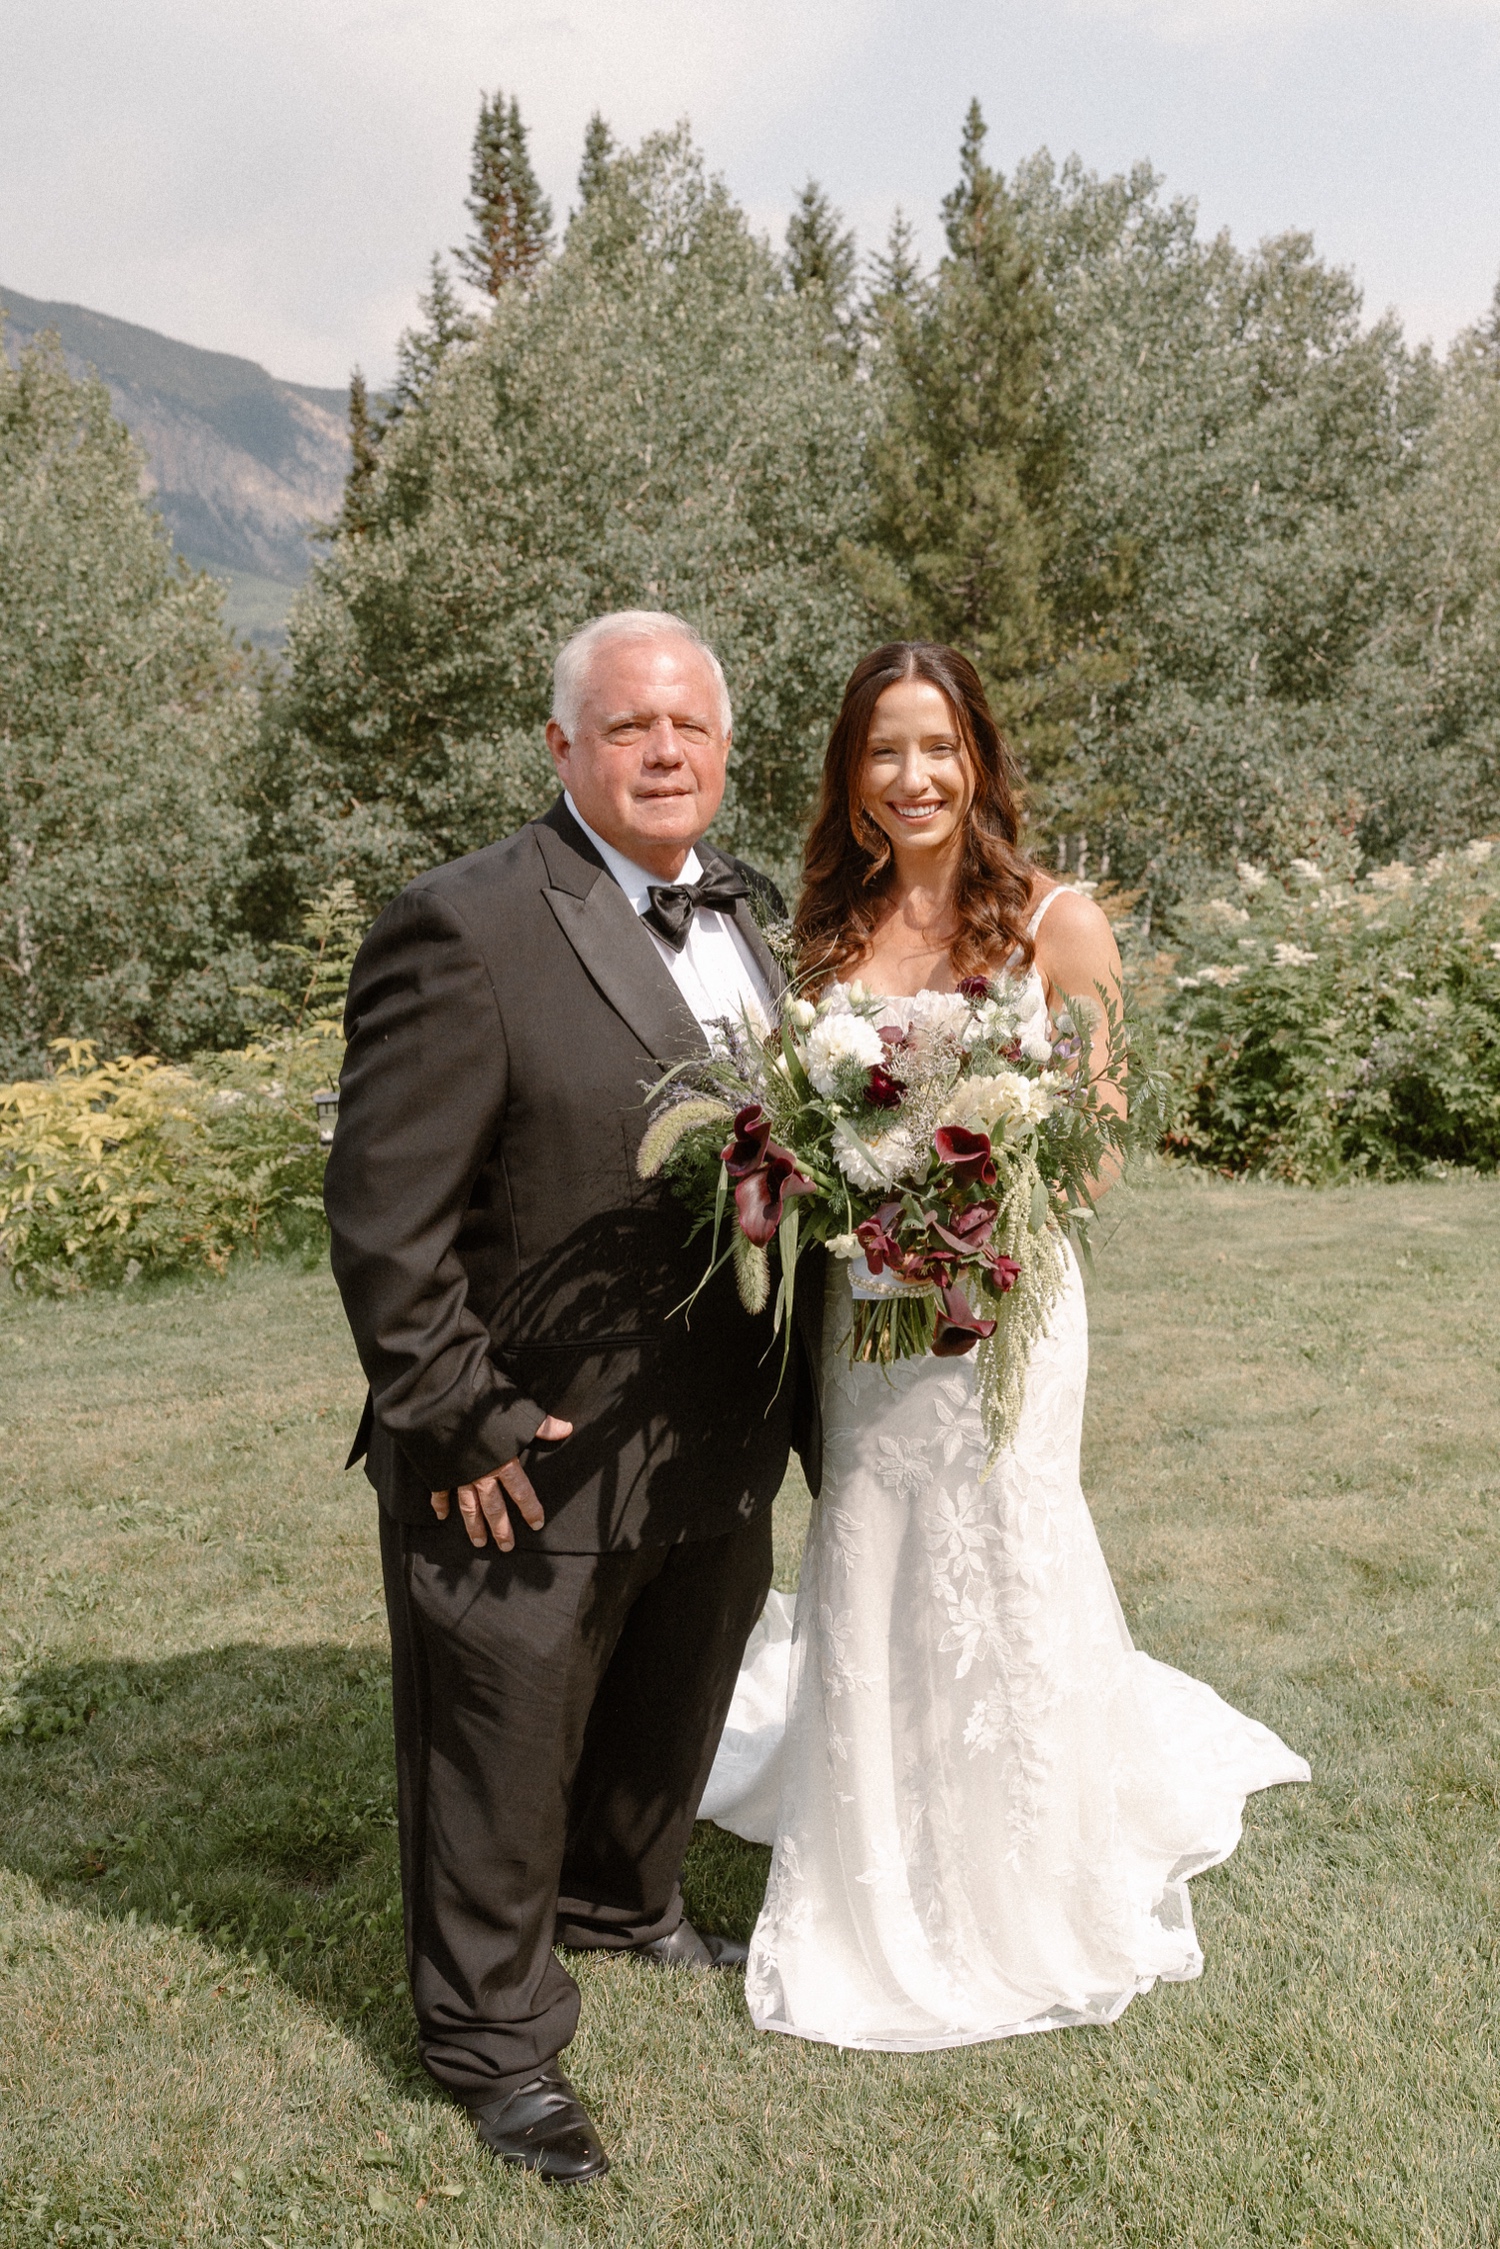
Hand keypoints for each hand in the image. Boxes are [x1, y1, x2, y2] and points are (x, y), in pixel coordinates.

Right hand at [430, 1417, 572, 1549]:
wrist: (440, 1403)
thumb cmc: (481, 1404)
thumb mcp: (517, 1412)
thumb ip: (541, 1425)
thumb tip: (567, 1429)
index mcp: (503, 1462)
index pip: (521, 1491)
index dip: (530, 1508)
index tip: (537, 1524)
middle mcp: (481, 1474)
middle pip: (494, 1508)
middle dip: (501, 1529)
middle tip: (507, 1547)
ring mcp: (458, 1475)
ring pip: (468, 1507)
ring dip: (474, 1526)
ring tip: (479, 1543)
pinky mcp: (438, 1471)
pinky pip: (439, 1492)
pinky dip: (440, 1504)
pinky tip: (441, 1516)